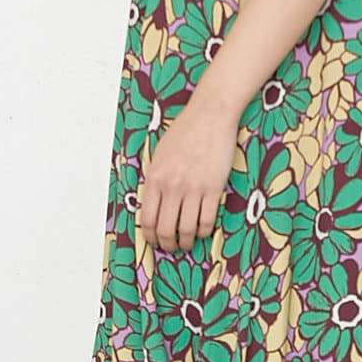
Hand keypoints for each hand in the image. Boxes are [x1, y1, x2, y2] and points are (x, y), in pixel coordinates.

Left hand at [139, 95, 239, 249]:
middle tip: (171, 246)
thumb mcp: (159, 154)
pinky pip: (206, 220)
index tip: (154, 240)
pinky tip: (202, 230)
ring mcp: (193, 188)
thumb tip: (153, 204)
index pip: (147, 219)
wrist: (210, 115)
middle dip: (167, 243)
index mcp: (155, 178)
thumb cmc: (185, 131)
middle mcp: (172, 186)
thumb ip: (155, 180)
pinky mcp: (213, 188)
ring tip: (187, 242)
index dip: (150, 236)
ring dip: (186, 241)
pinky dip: (203, 231)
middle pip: (166, 229)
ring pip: (187, 229)